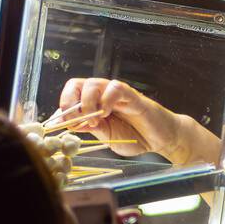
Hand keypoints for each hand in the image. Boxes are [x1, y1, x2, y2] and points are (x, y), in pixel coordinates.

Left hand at [56, 78, 218, 167]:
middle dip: (69, 101)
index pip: (72, 95)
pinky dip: (106, 99)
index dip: (64, 107)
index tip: (64, 124)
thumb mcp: (108, 137)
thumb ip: (93, 129)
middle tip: (75, 119)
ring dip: (87, 102)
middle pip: (77, 84)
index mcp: (95, 104)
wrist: (161, 140)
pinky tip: (107, 113)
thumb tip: (72, 123)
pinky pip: (115, 88)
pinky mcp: (132, 96)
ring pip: (93, 83)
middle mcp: (103, 95)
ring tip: (94, 120)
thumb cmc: (136, 138)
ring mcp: (117, 94)